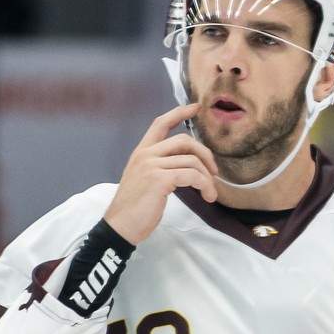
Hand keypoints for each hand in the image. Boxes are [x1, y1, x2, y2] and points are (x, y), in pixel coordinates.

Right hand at [102, 102, 217, 243]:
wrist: (120, 226)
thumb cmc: (133, 208)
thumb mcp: (144, 180)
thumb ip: (159, 167)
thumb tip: (187, 165)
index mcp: (141, 152)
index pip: (160, 123)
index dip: (180, 112)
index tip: (196, 107)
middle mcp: (145, 155)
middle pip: (184, 140)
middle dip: (205, 153)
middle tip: (213, 171)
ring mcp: (151, 166)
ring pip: (191, 160)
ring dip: (207, 177)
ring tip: (211, 192)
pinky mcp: (159, 180)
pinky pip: (192, 175)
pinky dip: (205, 185)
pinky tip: (208, 196)